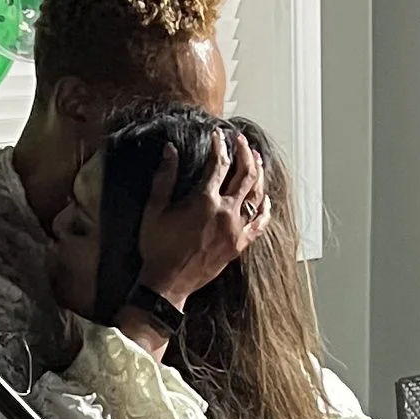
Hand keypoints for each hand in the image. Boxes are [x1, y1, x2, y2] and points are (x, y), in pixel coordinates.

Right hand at [136, 130, 268, 310]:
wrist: (167, 284)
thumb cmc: (158, 248)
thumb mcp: (154, 210)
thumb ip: (164, 178)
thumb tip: (170, 150)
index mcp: (204, 201)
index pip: (218, 164)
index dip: (219, 145)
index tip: (218, 134)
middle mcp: (225, 213)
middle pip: (244, 174)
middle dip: (244, 152)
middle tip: (241, 140)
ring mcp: (235, 229)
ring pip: (256, 195)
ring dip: (258, 173)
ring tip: (256, 159)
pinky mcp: (239, 245)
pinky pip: (260, 223)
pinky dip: (265, 208)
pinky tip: (265, 198)